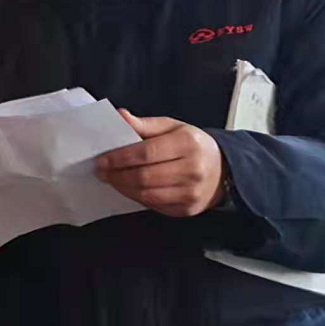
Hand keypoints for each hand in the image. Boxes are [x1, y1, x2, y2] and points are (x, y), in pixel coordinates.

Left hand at [95, 111, 225, 216]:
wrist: (223, 171)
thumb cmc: (192, 145)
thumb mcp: (173, 127)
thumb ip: (145, 124)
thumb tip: (120, 116)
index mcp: (188, 143)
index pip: (146, 153)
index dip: (120, 158)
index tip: (102, 159)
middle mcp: (192, 169)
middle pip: (144, 176)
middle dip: (117, 175)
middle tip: (101, 171)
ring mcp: (191, 192)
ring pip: (147, 194)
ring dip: (123, 187)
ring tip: (111, 179)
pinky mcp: (187, 209)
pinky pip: (154, 205)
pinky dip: (136, 197)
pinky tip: (128, 188)